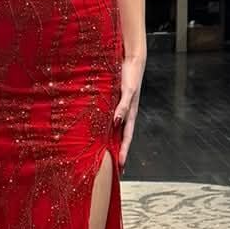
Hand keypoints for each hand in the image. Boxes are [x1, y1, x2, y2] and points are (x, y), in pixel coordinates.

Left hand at [115, 52, 144, 168]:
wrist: (131, 60)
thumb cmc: (131, 75)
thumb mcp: (128, 91)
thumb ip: (122, 106)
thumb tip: (117, 122)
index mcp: (130, 114)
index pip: (126, 137)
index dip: (123, 151)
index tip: (120, 166)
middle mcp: (125, 114)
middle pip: (121, 137)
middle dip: (117, 152)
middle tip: (113, 168)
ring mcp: (120, 109)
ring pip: (114, 130)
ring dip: (110, 142)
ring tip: (104, 154)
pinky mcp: (114, 102)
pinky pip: (109, 118)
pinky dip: (105, 128)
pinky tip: (98, 132)